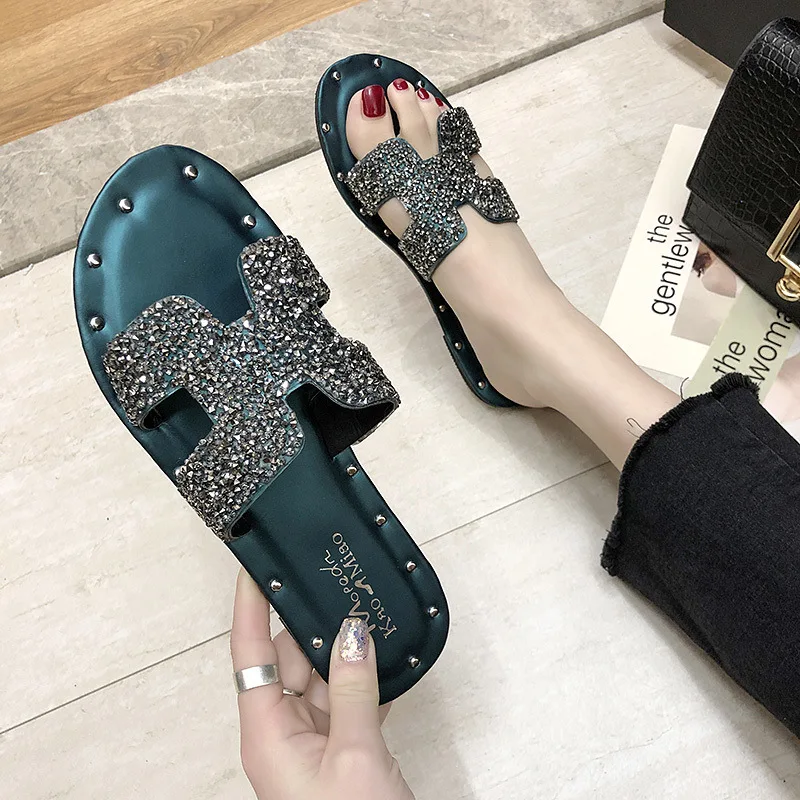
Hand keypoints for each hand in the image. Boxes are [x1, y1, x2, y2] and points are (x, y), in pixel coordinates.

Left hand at [231, 569, 414, 799]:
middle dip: (317, 625)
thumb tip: (354, 630)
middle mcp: (283, 732)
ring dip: (348, 653)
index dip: (249, 605)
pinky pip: (348, 701)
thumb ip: (353, 687)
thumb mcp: (354, 755)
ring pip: (324, 677)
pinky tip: (389, 659)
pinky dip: (367, 681)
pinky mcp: (340, 751)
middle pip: (291, 659)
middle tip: (341, 585)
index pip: (249, 652)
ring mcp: (312, 742)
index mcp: (266, 732)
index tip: (255, 565)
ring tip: (371, 615)